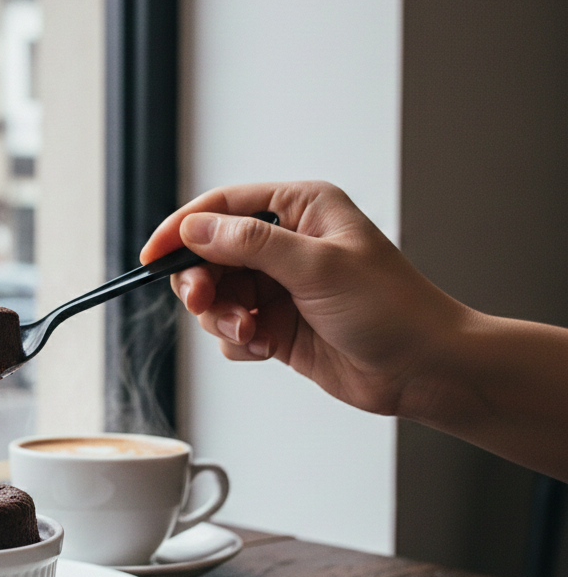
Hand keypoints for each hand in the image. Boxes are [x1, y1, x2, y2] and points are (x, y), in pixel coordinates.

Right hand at [140, 181, 466, 417]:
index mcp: (300, 209)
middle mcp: (286, 243)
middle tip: (204, 303)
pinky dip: (236, 339)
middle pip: (209, 254)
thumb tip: (194, 229)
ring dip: (220, 316)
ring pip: (214, 294)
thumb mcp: (317, 267)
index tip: (152, 255)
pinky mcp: (276, 325)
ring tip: (249, 332)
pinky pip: (229, 328)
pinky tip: (264, 346)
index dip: (181, 229)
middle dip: (201, 282)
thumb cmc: (392, 309)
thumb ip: (249, 245)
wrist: (425, 370)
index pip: (222, 207)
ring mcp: (279, 286)